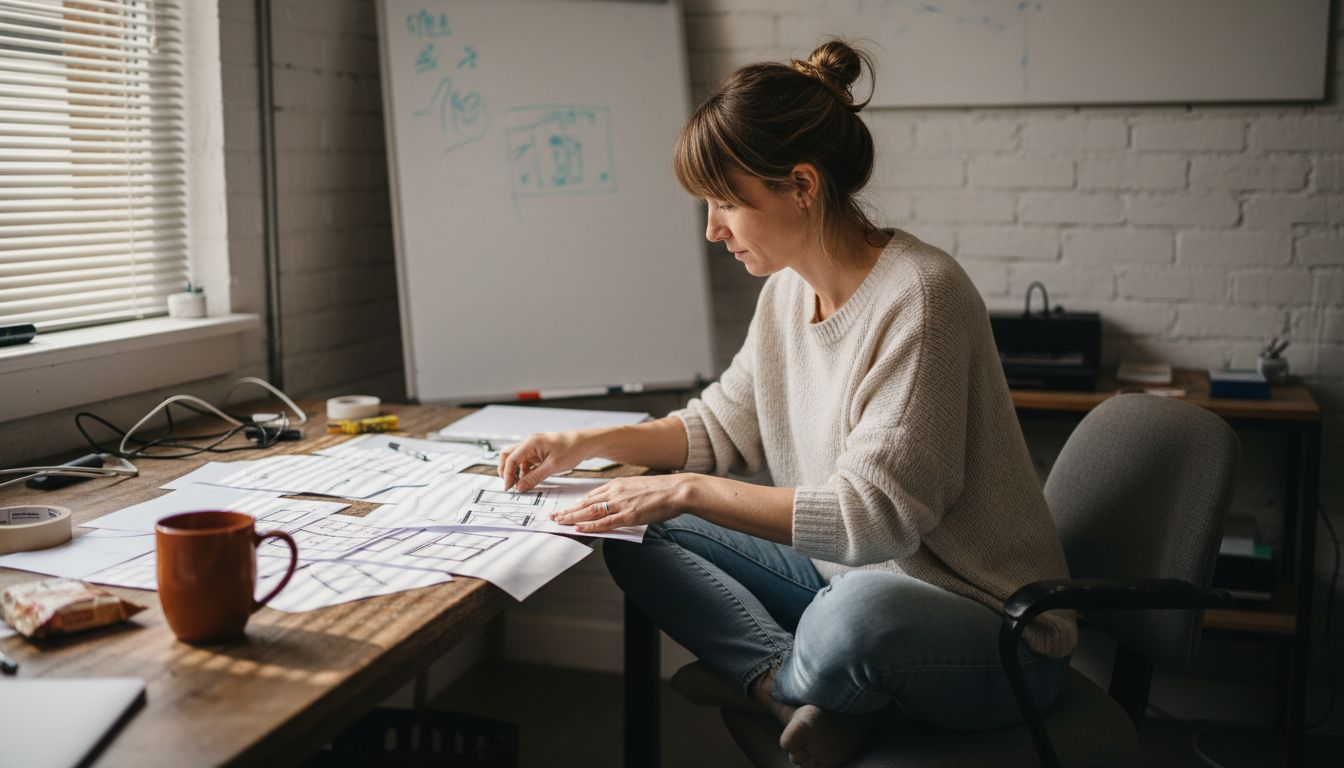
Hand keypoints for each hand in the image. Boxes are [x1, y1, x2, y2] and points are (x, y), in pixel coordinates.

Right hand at [498, 431, 588, 491]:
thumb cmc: (572, 449)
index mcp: (530, 443)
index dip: (507, 474)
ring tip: (520, 485)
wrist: (585, 443)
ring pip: (516, 460)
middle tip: (509, 485)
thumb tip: (519, 487)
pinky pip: (526, 462)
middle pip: (508, 456)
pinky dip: (524, 471)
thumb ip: (534, 477)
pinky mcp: (538, 453)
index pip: (510, 459)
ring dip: (515, 472)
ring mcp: (533, 448)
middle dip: (506, 471)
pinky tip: (528, 480)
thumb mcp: (552, 466)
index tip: (508, 488)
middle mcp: (529, 443)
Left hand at [550, 474, 696, 532]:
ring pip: (590, 511)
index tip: (567, 507)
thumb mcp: (639, 487)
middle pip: (586, 502)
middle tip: (554, 516)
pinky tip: (578, 527)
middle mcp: (616, 492)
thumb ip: (626, 495)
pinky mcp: (629, 515)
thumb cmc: (663, 489)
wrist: (678, 489)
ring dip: (572, 517)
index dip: (578, 503)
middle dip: (568, 510)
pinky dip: (590, 525)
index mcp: (618, 484)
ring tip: (558, 522)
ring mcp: (621, 503)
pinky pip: (605, 522)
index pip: (592, 494)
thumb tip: (618, 506)